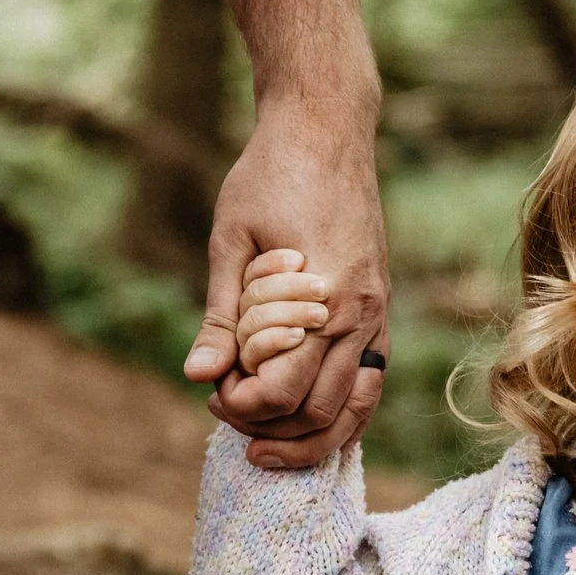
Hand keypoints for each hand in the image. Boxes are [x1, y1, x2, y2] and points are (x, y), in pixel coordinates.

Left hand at [182, 98, 387, 466]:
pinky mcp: (379, 310)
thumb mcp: (230, 241)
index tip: (210, 390)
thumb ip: (219, 316)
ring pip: (355, 408)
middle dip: (270, 427)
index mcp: (323, 297)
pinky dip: (341, 413)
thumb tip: (196, 375)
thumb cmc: (270, 176)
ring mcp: (377, 314)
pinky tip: (306, 422)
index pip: (283, 388)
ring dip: (310, 437)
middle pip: (321, 411)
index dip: (240, 404)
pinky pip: (370, 383)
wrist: (326, 129)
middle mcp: (360, 314)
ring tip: (264, 445)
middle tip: (226, 410)